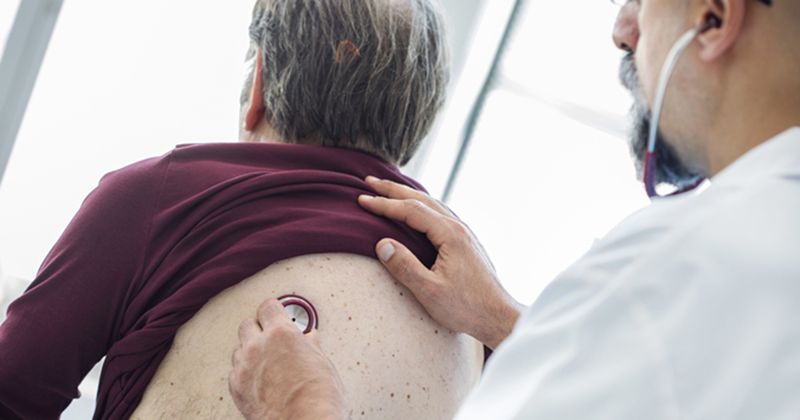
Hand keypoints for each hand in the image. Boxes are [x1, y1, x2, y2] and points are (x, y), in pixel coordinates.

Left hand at [229, 298, 347, 419]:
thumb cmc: (318, 399)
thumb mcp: (322, 364)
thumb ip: (310, 346)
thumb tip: (309, 340)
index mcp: (281, 334)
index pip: (268, 307)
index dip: (274, 309)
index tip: (277, 312)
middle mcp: (257, 347)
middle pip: (247, 324)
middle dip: (259, 328)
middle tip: (271, 335)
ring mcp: (244, 368)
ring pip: (238, 348)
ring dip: (250, 350)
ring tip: (266, 360)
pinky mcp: (236, 389)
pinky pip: (234, 371)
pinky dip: (245, 372)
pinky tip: (259, 378)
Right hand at [358, 177, 523, 348]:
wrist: (498, 316)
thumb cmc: (467, 307)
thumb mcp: (430, 291)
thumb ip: (405, 266)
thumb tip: (382, 244)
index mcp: (449, 234)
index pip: (410, 210)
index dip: (384, 204)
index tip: (362, 199)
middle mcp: (458, 228)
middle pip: (421, 199)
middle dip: (393, 189)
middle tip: (369, 181)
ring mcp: (464, 234)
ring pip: (432, 204)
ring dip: (408, 195)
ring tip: (388, 190)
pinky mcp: (465, 243)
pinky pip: (439, 214)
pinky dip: (421, 205)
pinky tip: (416, 211)